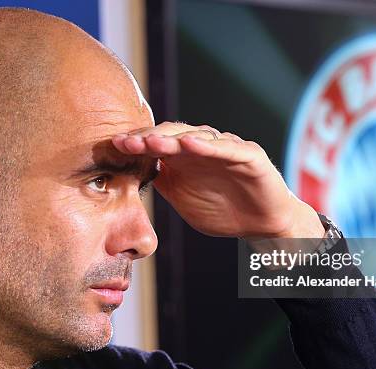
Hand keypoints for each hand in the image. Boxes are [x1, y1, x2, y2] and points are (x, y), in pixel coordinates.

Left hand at [111, 122, 324, 238]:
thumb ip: (163, 183)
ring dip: (173, 139)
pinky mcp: (248, 155)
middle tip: (126, 142)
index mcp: (186, 157)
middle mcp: (204, 147)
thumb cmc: (223, 211)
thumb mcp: (183, 199)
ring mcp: (226, 148)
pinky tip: (191, 145)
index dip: (136, 143)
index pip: (157, 143)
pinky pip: (227, 148)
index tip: (112, 147)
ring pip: (196, 137)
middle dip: (147, 138)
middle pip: (172, 135)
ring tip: (151, 141)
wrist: (262, 225)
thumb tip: (129, 175)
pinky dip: (209, 145)